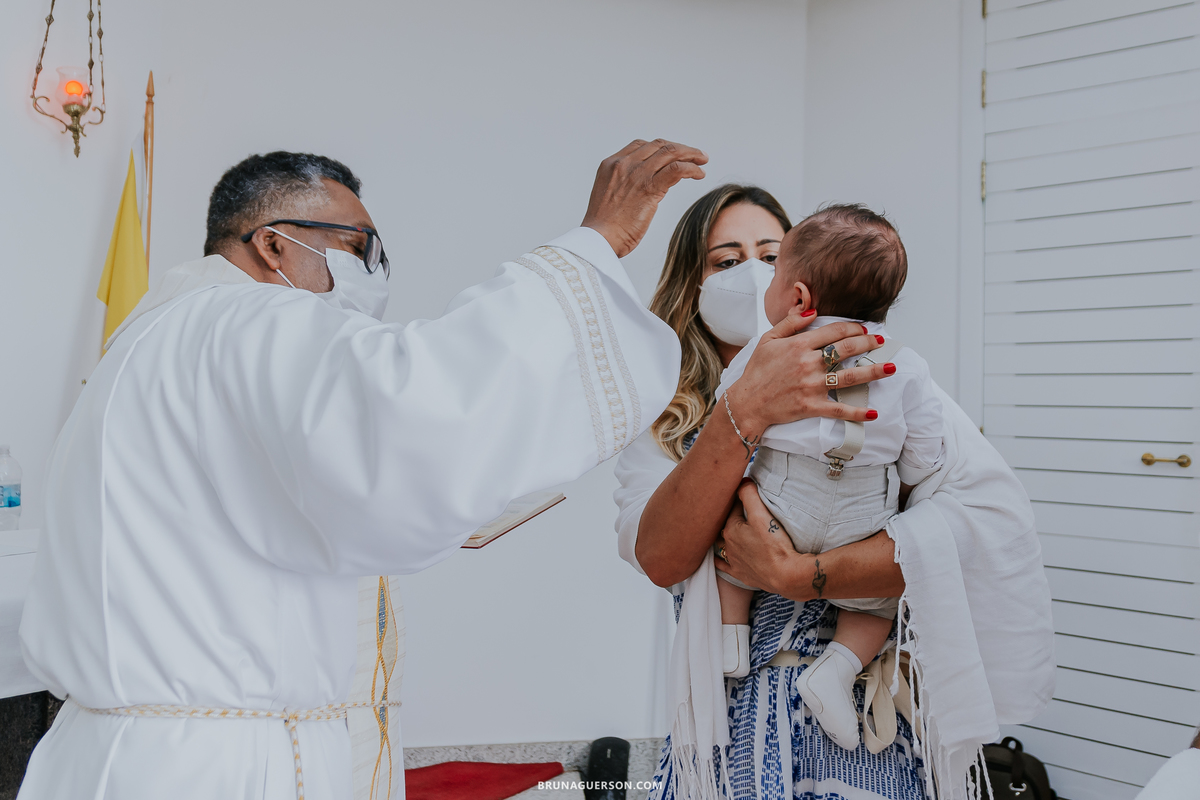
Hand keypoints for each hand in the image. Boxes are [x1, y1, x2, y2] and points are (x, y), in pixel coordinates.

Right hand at [581, 139, 708, 257]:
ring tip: (702, 161)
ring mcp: (636, 174)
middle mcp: (623, 164)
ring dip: (690, 154)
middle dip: (680, 148)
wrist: (598, 240)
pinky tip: (699, 174)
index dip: (662, 148)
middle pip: (658, 145)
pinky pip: (677, 169)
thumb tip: (643, 188)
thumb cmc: (603, 228)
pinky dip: (691, 168)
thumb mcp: (610, 197)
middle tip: (695, 155)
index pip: (641, 145)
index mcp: (611, 164)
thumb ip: (624, 186)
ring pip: (670, 153)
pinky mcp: (648, 187)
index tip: (674, 156)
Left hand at [714, 481, 808, 595]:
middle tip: (742, 512)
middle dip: (731, 518)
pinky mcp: (740, 574)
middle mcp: (728, 545)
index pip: (733, 509)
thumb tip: (742, 482)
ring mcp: (733, 561)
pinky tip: (719, 557)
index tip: (749, 497)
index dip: (742, 501)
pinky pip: (723, 566)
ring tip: (730, 531)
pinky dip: (720, 560)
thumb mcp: (762, 514)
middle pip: (726, 526)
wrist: (786, 575)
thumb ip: (749, 494)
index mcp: (731, 529)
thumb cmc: (775, 545)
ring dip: (725, 537)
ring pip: (722, 545)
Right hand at [725, 312, 893, 437]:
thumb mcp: (768, 340)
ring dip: (874, 372)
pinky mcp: (811, 406)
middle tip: (881, 342)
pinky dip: (857, 413)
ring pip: (850, 377)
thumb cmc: (757, 371)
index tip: (863, 328)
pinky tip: (873, 413)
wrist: (747, 402)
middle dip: (869, 343)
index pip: (834, 331)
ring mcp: (811, 385)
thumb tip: (812, 310)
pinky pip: (839, 409)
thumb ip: (790, 322)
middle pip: (847, 350)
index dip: (853, 328)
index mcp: (799, 345)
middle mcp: (808, 363)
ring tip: (891, 368)